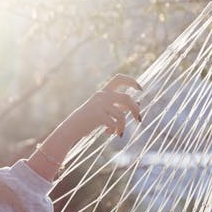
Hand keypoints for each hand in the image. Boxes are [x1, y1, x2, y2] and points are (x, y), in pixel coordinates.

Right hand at [26, 74, 142, 180]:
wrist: (71, 128)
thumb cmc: (88, 120)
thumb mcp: (104, 111)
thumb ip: (119, 106)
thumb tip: (139, 103)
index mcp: (103, 92)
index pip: (119, 78)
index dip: (131, 81)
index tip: (140, 89)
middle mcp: (102, 95)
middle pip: (127, 98)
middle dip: (135, 109)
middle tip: (139, 119)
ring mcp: (99, 105)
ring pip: (121, 114)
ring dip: (123, 126)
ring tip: (120, 133)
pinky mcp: (97, 115)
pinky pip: (113, 123)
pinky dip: (114, 130)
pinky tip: (108, 133)